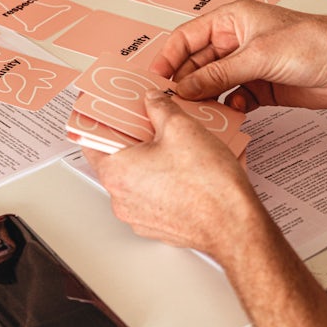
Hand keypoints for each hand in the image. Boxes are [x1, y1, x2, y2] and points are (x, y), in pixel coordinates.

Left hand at [81, 91, 261, 258]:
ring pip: (136, 178)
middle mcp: (121, 198)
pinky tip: (183, 167)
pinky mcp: (158, 225)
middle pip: (116, 158)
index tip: (106, 110)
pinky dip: (162, 181)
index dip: (99, 121)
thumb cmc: (208, 185)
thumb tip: (153, 100)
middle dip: (132, 137)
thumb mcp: (182, 127)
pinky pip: (152, 196)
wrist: (235, 226)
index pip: (91, 141)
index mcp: (117, 172)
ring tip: (172, 143)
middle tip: (149, 120)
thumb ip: (160, 107)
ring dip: (149, 160)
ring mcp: (138, 215)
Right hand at [149, 0, 326, 110]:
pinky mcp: (261, 87)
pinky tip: (231, 112)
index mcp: (232, 20)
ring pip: (214, 83)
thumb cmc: (312, 43)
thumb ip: (218, 74)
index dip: (170, 56)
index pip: (188, 36)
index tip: (158, 77)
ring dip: (206, 97)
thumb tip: (185, 87)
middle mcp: (237, 41)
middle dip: (187, 81)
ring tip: (199, 111)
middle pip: (198, 63)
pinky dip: (228, 107)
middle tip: (177, 101)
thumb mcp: (256, 56)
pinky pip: (233, 98)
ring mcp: (248, 65)